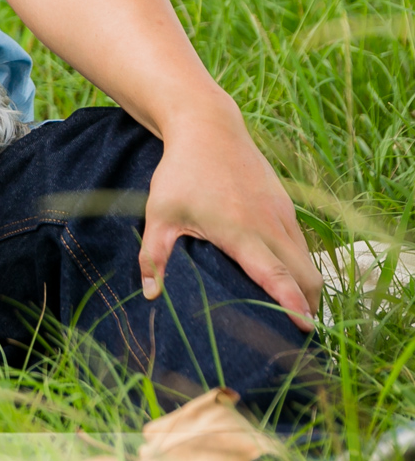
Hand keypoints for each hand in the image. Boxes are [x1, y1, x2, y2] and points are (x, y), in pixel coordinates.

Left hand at [141, 110, 319, 331]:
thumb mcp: (158, 213)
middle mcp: (269, 224)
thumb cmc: (180, 172)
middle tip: (295, 333)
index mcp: (240, 231)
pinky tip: (286, 279)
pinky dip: (301, 266)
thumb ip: (153, 256)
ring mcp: (282, 214)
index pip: (276, 274)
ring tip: (294, 314)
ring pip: (309, 261)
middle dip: (308, 306)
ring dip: (307, 287)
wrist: (208, 127)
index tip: (304, 328)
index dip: (292, 303)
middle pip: (305, 275)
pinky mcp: (286, 206)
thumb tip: (151, 295)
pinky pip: (303, 245)